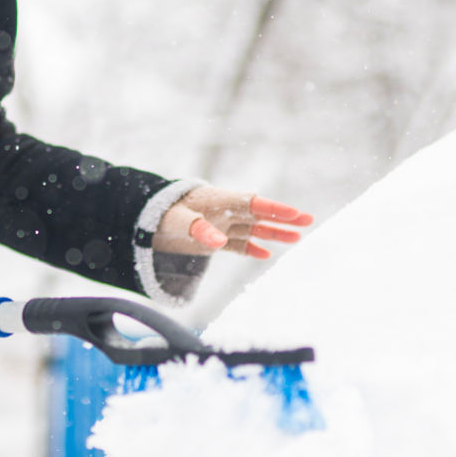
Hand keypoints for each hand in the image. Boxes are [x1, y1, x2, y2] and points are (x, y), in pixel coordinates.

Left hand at [154, 188, 312, 259]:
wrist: (147, 222)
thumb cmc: (162, 216)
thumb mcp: (178, 222)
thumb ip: (198, 230)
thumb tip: (219, 241)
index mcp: (220, 201)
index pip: (254, 203)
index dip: (275, 209)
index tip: (296, 213)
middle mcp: (225, 212)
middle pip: (260, 215)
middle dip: (284, 218)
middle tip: (308, 221)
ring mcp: (221, 225)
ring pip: (253, 230)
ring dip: (274, 234)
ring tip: (296, 239)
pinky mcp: (214, 239)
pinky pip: (238, 244)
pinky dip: (252, 249)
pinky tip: (266, 255)